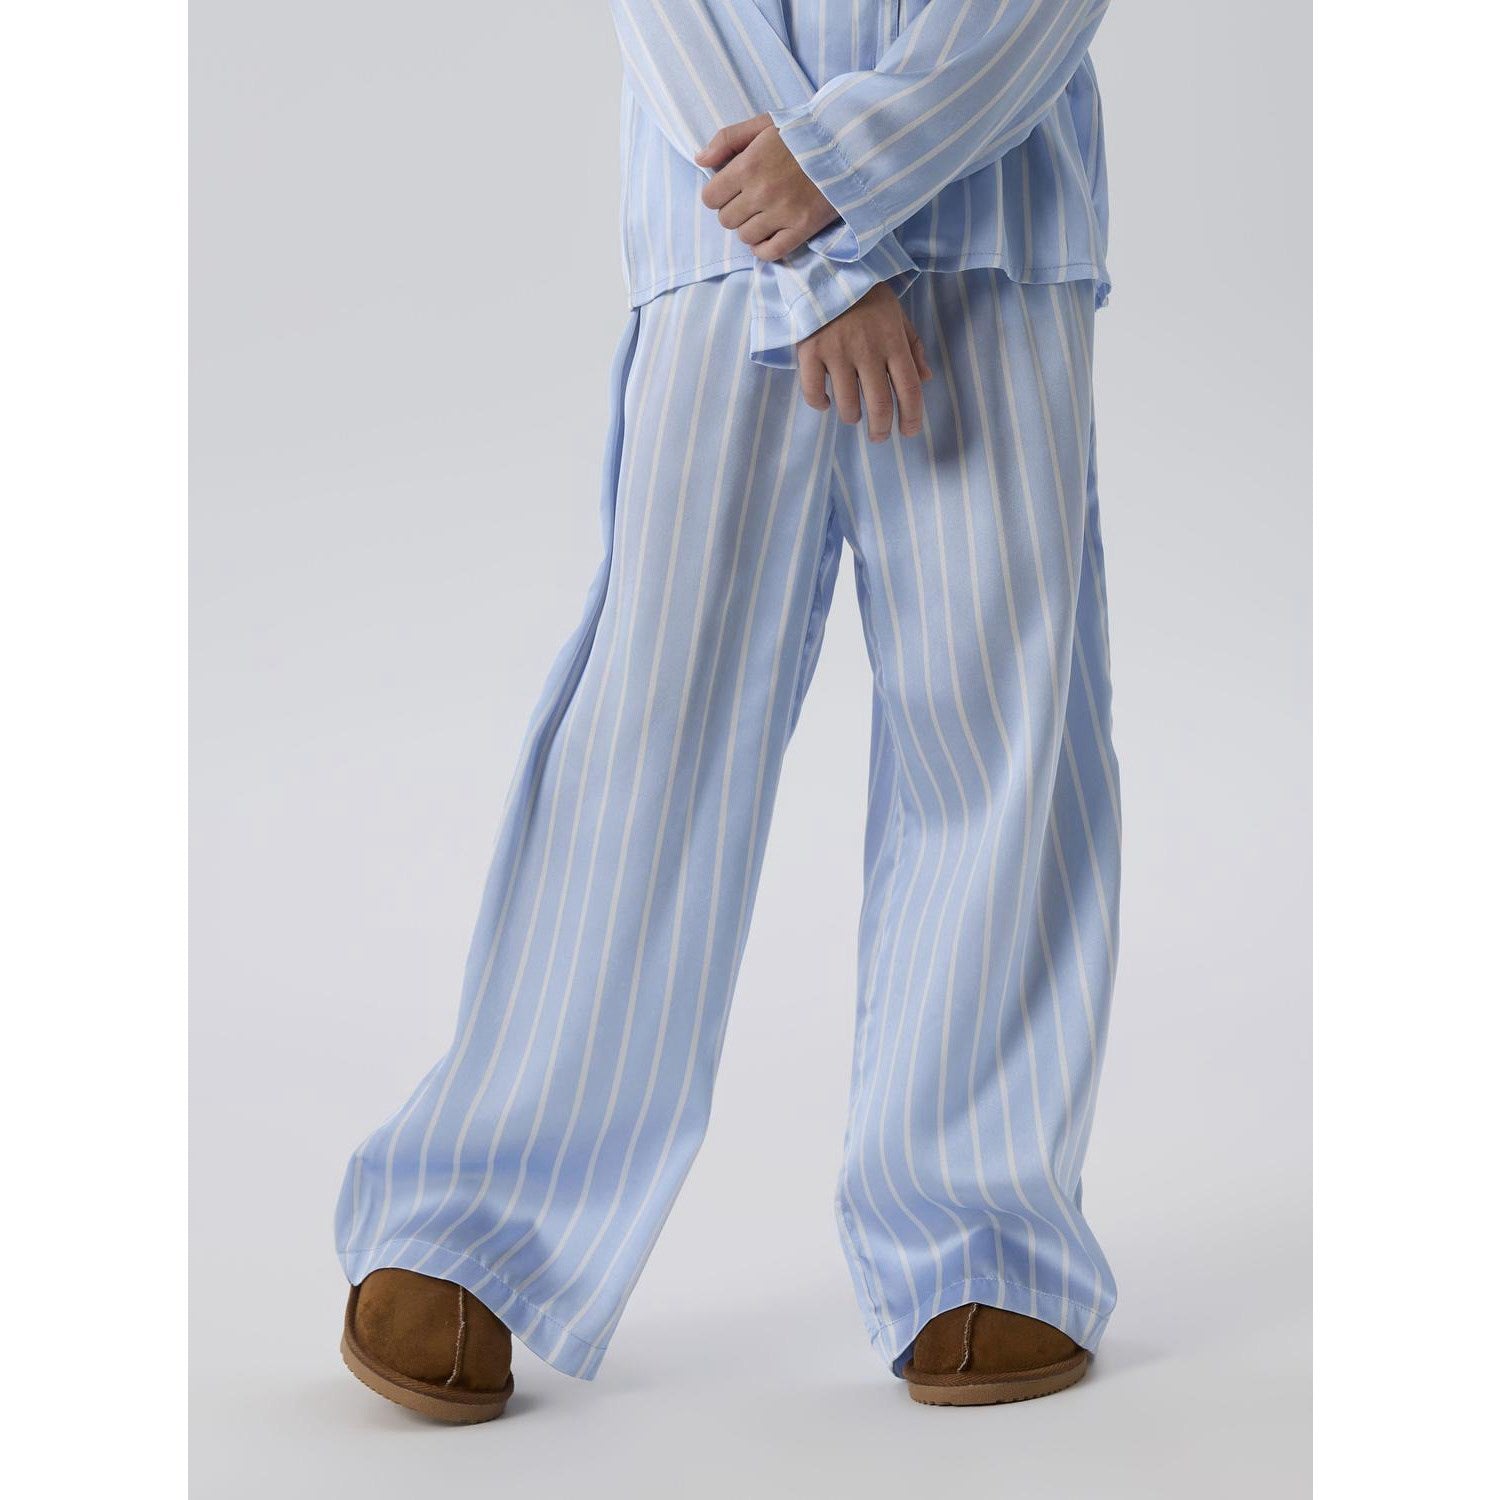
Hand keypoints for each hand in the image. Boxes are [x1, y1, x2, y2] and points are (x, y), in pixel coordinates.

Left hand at [696, 113, 837, 261]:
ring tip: (764, 214)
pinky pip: (769, 253)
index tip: (731, 188)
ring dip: (750, 228)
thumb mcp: (764, 124)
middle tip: (750, 200)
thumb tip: (700, 159)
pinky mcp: (801, 229)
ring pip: (745, 237)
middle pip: (726, 220)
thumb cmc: (804, 133)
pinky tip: (770, 234)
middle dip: (734, 210)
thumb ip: (727, 139)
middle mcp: (761, 193)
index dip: (718, 194)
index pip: (711, 198)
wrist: (848, 146)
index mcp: (748, 165)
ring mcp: (782, 214)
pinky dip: (764, 248)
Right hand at [796, 283, 933, 441]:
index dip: (911, 417)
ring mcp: (837, 352)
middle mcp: (868, 351)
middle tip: (878, 437)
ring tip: (853, 415)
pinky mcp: (810, 352)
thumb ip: (912, 346)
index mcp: (893, 341)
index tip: (908, 432)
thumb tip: (926, 378)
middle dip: (881, 429)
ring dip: (852, 416)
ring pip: (848, 404)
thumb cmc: (865, 293)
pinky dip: (820, 404)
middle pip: (880, 404)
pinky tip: (826, 402)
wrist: (826, 266)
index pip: (909, 389)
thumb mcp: (896, 313)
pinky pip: (814, 391)